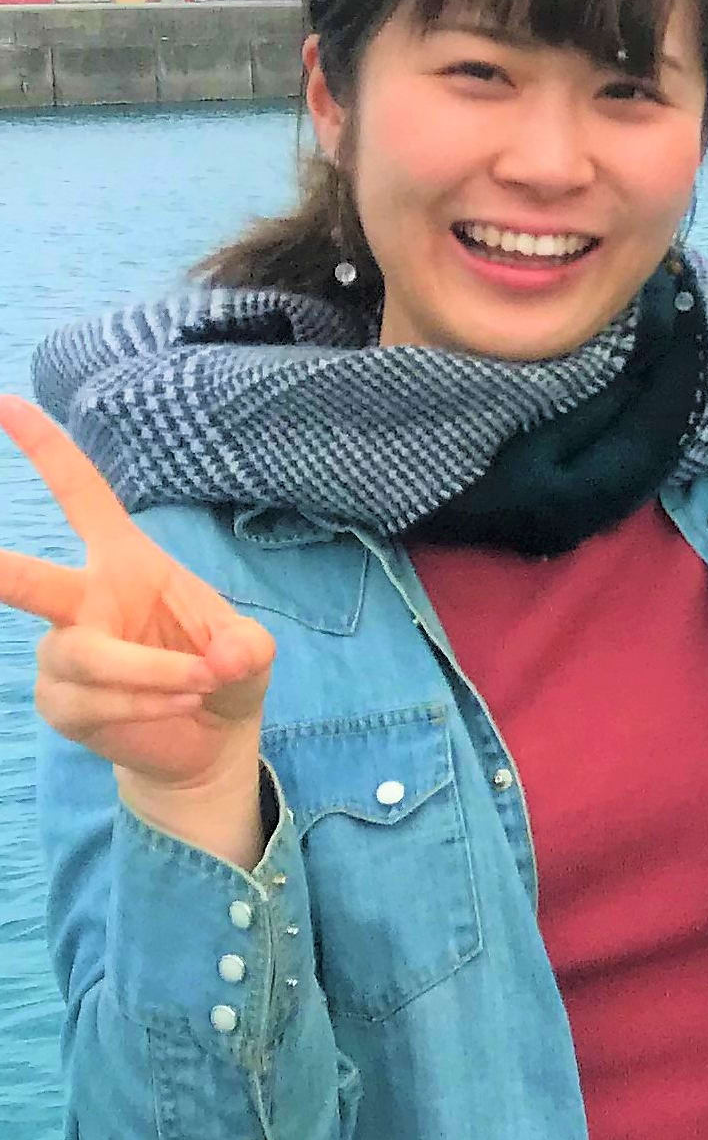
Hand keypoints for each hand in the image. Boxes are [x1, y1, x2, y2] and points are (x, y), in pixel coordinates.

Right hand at [0, 397, 273, 849]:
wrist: (211, 737)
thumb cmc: (223, 668)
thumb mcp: (250, 650)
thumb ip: (244, 648)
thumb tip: (223, 659)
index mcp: (124, 562)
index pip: (80, 496)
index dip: (47, 450)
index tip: (8, 403)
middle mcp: (82, 601)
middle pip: (28, 582)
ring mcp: (64, 653)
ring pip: (88, 657)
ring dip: (153, 674)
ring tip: (201, 683)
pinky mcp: (61, 701)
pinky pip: (95, 701)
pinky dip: (146, 705)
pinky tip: (177, 706)